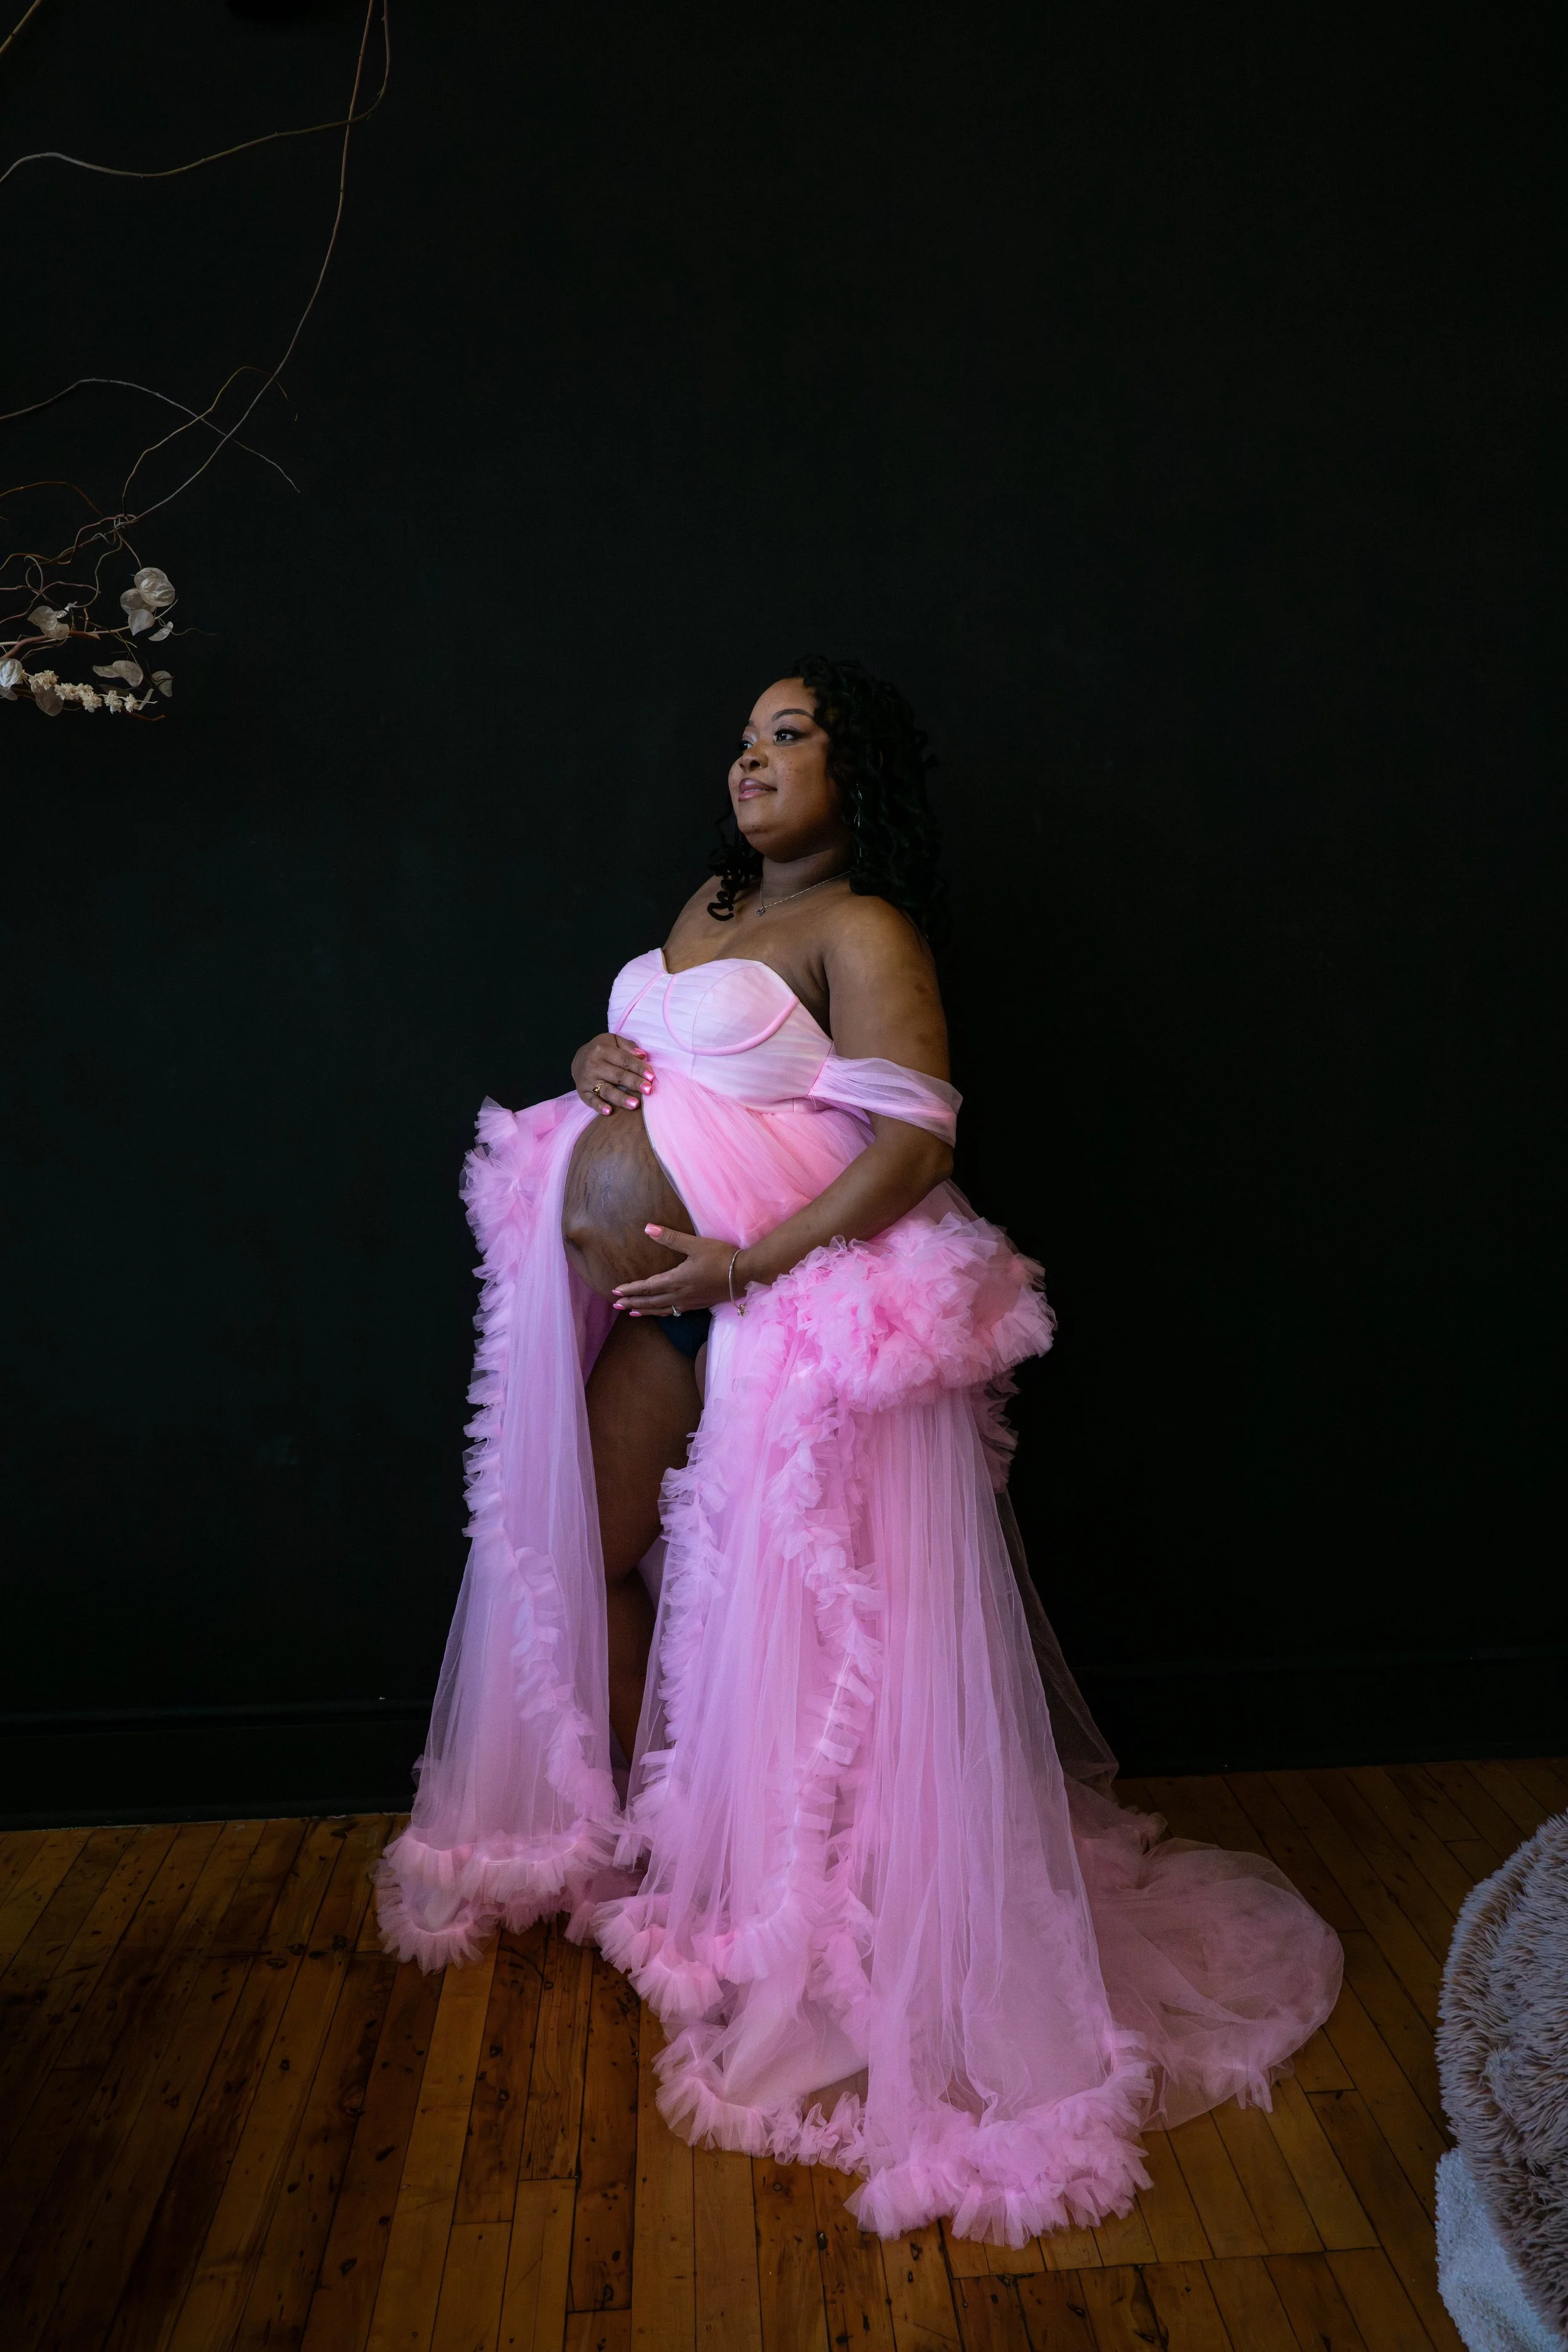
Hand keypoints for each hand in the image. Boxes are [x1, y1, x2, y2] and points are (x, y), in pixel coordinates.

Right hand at [571, 1031, 652, 1115]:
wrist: (578, 1058)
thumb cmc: (602, 1049)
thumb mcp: (613, 1040)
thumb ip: (628, 1046)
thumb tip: (643, 1055)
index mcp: (602, 1050)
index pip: (624, 1060)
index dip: (638, 1068)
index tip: (652, 1077)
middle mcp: (593, 1065)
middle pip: (617, 1076)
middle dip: (634, 1083)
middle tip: (648, 1090)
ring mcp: (587, 1080)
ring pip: (606, 1090)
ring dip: (621, 1098)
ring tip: (635, 1104)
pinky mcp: (582, 1092)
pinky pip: (591, 1101)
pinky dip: (599, 1106)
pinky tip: (609, 1111)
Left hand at [612, 1225, 746, 1315]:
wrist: (745, 1274)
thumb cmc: (721, 1257)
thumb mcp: (696, 1244)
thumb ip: (671, 1238)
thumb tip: (648, 1228)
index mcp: (677, 1279)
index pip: (648, 1287)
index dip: (631, 1289)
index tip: (615, 1291)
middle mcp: (680, 1294)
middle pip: (651, 1301)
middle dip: (633, 1303)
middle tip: (616, 1305)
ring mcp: (690, 1302)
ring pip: (662, 1309)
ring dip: (645, 1311)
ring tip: (632, 1313)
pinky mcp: (699, 1305)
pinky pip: (674, 1312)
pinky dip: (662, 1313)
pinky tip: (661, 1312)